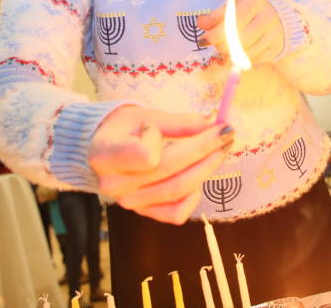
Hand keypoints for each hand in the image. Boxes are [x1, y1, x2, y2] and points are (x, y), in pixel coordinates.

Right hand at [89, 106, 233, 224]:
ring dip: (207, 168)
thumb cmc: (125, 129)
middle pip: (171, 170)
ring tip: (221, 149)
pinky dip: (193, 196)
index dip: (161, 138)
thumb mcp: (145, 116)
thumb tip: (211, 125)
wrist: (104, 150)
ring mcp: (130, 203)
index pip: (146, 155)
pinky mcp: (144, 213)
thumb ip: (177, 123)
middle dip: (205, 149)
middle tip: (226, 133)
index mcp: (106, 155)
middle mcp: (115, 184)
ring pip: (179, 190)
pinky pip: (176, 213)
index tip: (162, 125)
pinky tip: (198, 177)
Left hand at [197, 0, 284, 64]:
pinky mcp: (278, 48)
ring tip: (228, 47)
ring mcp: (276, 34)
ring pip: (247, 54)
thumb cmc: (251, 10)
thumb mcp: (233, 6)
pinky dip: (244, 60)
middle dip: (223, 46)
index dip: (217, 34)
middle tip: (216, 45)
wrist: (281, 15)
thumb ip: (215, 15)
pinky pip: (255, 60)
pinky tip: (242, 52)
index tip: (204, 40)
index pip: (234, 22)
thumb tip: (200, 23)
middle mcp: (269, 17)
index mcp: (255, 2)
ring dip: (232, 55)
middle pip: (241, 41)